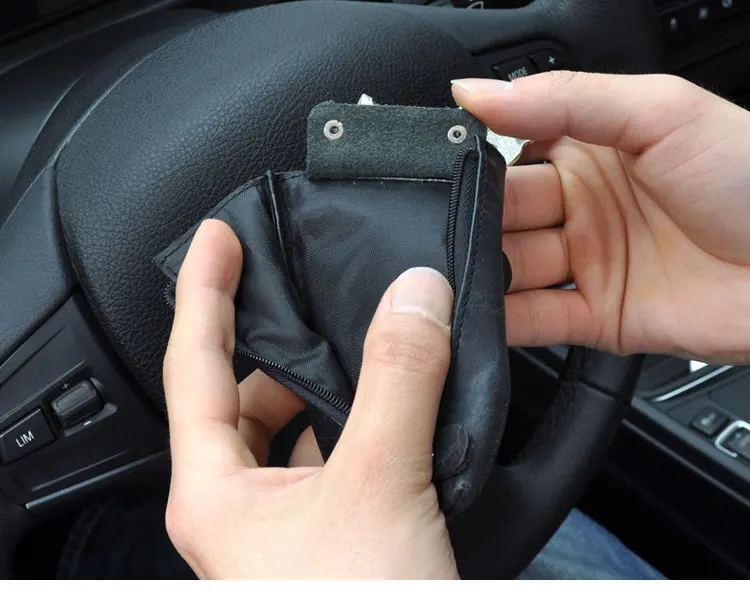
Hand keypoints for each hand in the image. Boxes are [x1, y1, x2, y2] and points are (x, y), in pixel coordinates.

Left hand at [162, 219, 458, 578]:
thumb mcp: (377, 486)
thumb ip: (396, 382)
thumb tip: (414, 298)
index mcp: (218, 493)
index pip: (193, 363)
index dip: (203, 291)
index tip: (216, 239)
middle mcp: (246, 506)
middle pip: (245, 394)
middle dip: (278, 343)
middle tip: (309, 294)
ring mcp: (292, 521)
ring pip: (296, 426)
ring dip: (329, 385)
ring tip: (365, 344)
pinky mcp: (337, 531)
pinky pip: (338, 454)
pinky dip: (363, 420)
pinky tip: (394, 406)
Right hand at [453, 73, 749, 364]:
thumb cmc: (749, 177)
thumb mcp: (658, 111)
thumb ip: (563, 99)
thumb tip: (478, 92)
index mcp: (589, 151)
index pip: (509, 157)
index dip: (475, 169)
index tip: (443, 175)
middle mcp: (582, 208)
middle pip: (503, 217)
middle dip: (476, 224)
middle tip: (457, 230)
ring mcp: (587, 263)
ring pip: (511, 270)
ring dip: (484, 274)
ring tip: (462, 274)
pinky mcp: (596, 317)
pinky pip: (536, 321)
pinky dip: (504, 322)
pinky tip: (479, 314)